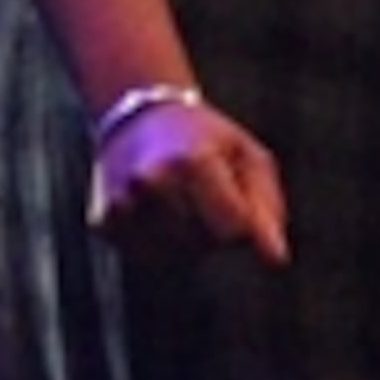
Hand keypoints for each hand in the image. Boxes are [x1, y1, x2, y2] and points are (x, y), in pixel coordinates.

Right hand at [86, 89, 290, 265]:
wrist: (138, 117)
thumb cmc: (206, 139)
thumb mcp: (248, 157)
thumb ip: (266, 210)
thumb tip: (276, 262)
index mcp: (193, 162)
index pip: (234, 231)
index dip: (242, 222)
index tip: (233, 195)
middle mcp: (151, 182)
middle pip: (203, 246)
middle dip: (212, 230)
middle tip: (200, 191)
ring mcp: (123, 203)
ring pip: (175, 259)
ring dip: (185, 242)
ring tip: (178, 201)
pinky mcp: (104, 222)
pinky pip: (147, 260)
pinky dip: (158, 246)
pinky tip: (155, 214)